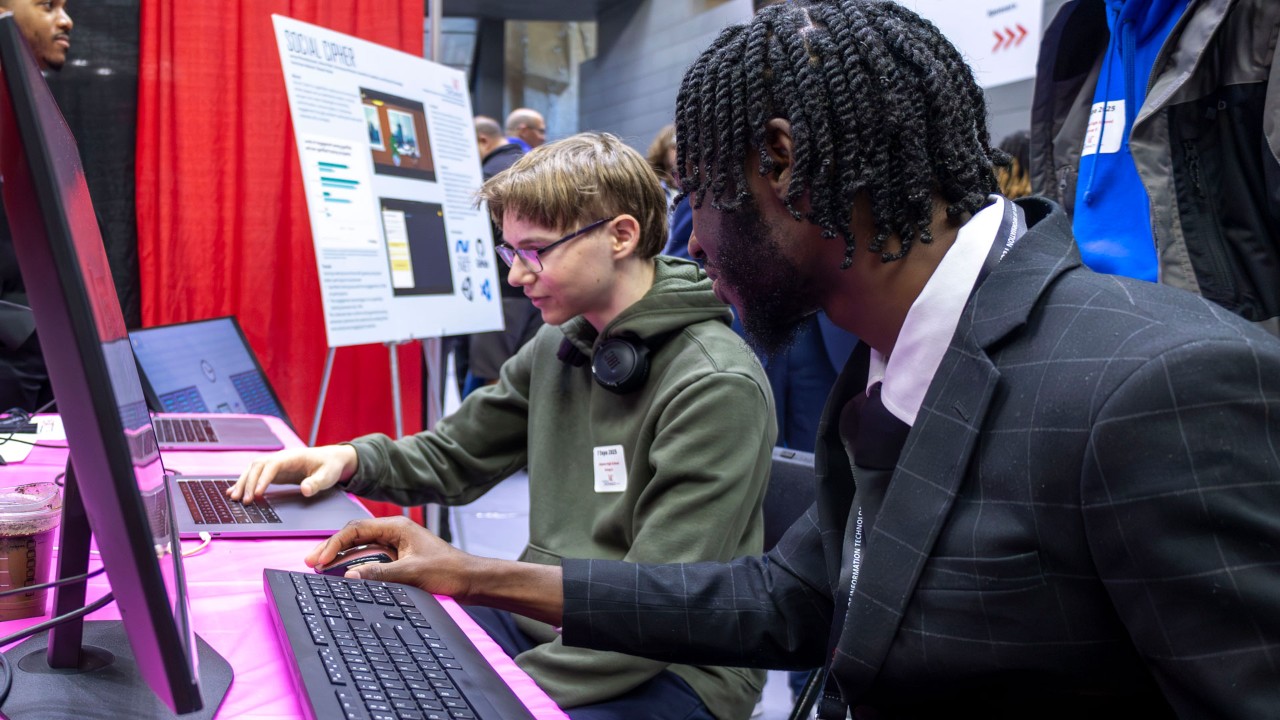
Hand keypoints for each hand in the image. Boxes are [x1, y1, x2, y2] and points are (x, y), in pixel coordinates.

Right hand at [227, 444, 358, 504]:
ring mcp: (276, 464)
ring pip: (253, 469)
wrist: (331, 459)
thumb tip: (305, 490)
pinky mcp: (275, 471)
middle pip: (258, 466)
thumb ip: (317, 482)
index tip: (258, 493)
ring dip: (243, 482)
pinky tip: (235, 492)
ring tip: (233, 498)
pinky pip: (256, 475)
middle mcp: (281, 458)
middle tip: (244, 500)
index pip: (273, 465)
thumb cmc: (330, 466)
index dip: (264, 478)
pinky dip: (245, 483)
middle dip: (249, 482)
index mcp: (293, 456)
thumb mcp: (328, 475)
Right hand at [307, 517, 473, 598]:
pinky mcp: (400, 561)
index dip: (334, 544)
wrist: (470, 581)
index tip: (319, 560)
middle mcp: (394, 534)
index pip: (356, 529)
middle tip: (311, 564)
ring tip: (321, 570)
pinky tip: (344, 576)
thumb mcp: (411, 573)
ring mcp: (396, 547)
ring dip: (342, 560)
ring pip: (361, 550)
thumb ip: (380, 574)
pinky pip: (371, 561)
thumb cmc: (448, 571)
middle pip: (355, 538)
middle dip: (332, 550)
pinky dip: (356, 568)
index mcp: (397, 527)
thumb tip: (350, 577)